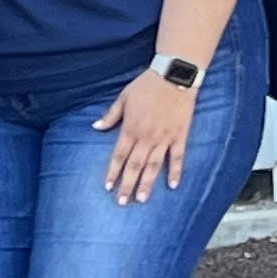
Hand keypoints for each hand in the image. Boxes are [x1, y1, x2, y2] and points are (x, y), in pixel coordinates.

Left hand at [92, 67, 198, 203]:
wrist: (174, 75)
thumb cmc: (147, 85)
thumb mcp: (123, 97)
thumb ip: (111, 115)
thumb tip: (95, 127)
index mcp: (131, 128)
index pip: (119, 156)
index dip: (112, 172)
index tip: (107, 187)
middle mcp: (147, 137)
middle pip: (135, 166)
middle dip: (127, 185)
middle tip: (122, 202)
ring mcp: (165, 138)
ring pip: (154, 166)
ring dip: (147, 183)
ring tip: (141, 199)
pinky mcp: (180, 135)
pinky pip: (177, 157)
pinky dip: (175, 172)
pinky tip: (172, 185)